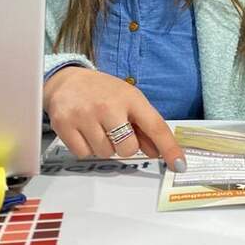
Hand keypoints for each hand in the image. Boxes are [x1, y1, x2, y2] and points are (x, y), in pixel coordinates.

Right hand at [44, 66, 185, 170]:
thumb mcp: (129, 100)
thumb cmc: (104, 92)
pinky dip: (86, 148)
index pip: (155, 126)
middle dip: (125, 146)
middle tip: (116, 131)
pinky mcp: (64, 125)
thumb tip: (157, 152)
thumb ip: (144, 126)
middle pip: (128, 148)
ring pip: (105, 154)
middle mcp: (109, 106)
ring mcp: (85, 115)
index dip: (169, 148)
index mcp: (131, 98)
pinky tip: (84, 131)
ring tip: (98, 127)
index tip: (179, 165)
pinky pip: (84, 155)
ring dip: (105, 147)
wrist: (67, 80)